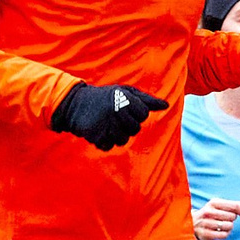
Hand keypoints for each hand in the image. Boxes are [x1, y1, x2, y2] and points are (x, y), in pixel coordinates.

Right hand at [52, 81, 167, 150]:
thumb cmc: (105, 98)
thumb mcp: (125, 93)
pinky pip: (109, 146)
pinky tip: (98, 131)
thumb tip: (166, 105)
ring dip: (115, 135)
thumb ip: (146, 100)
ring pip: (123, 140)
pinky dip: (103, 141)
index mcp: (125, 98)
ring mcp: (106, 123)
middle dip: (126, 125)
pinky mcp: (96, 135)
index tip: (123, 108)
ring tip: (106, 124)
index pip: (143, 114)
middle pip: (135, 129)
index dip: (135, 113)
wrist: (74, 104)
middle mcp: (117, 110)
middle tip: (113, 116)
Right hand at [192, 197, 239, 239]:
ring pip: (229, 226)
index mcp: (214, 203)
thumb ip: (236, 206)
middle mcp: (208, 212)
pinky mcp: (205, 234)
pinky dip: (225, 234)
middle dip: (232, 219)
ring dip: (229, 227)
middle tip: (226, 219)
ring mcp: (206, 223)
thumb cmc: (212, 214)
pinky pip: (223, 235)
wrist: (192, 224)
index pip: (235, 206)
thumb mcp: (222, 207)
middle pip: (232, 217)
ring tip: (224, 226)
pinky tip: (221, 232)